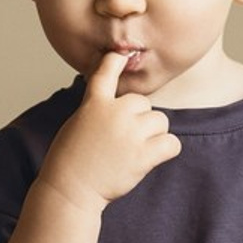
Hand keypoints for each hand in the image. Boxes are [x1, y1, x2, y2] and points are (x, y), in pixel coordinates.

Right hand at [38, 52, 181, 212]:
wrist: (70, 189)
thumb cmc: (70, 161)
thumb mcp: (78, 124)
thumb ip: (98, 110)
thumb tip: (122, 108)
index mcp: (94, 103)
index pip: (106, 73)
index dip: (116, 61)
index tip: (122, 53)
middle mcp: (115, 112)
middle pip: (144, 104)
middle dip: (140, 119)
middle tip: (123, 141)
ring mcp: (130, 132)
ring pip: (160, 121)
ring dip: (153, 135)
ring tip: (134, 152)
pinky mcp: (143, 154)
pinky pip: (172, 143)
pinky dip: (167, 150)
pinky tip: (153, 158)